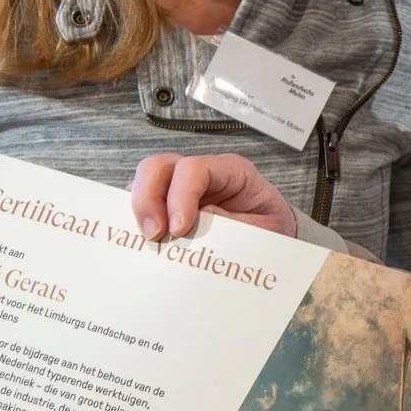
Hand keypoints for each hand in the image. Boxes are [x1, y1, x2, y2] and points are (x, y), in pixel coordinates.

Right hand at [128, 153, 296, 240]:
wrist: (273, 236)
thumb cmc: (269, 228)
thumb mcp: (261, 230)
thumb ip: (231, 225)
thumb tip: (192, 223)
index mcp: (230, 171)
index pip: (194, 168)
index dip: (180, 196)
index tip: (177, 229)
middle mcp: (200, 172)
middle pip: (159, 166)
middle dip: (148, 199)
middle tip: (154, 236)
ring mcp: (179, 186)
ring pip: (144, 182)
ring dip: (140, 211)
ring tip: (149, 242)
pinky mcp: (167, 205)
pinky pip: (143, 205)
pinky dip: (137, 222)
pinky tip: (144, 244)